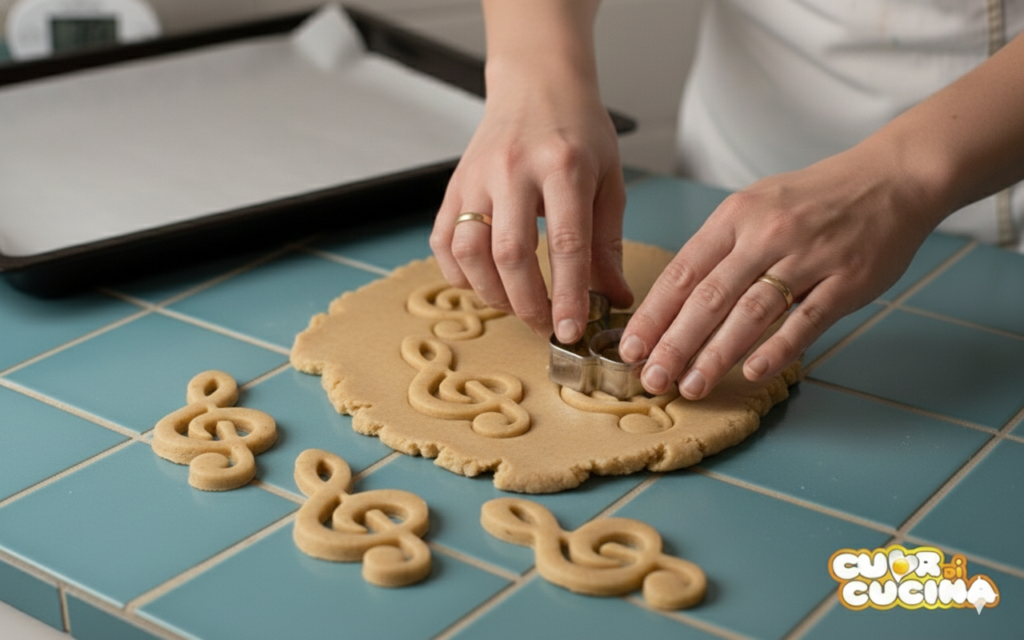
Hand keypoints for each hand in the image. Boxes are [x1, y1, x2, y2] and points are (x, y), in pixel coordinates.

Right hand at [430, 66, 632, 342]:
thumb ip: (608, 243)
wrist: (537, 84)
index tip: (571, 332)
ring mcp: (477, 177)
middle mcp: (514, 170)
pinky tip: (485, 283)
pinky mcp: (454, 185)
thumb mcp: (609, 180)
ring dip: (492, 292)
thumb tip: (614, 299)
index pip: (566, 245)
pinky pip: (443, 241)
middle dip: (528, 304)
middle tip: (545, 327)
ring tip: (517, 306)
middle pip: (510, 254)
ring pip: (469, 251)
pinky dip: (460, 274)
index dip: (567, 296)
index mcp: (563, 167)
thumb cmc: (579, 132)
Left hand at [619, 142, 944, 399]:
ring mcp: (808, 258)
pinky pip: (805, 321)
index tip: (631, 347)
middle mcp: (767, 234)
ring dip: (716, 354)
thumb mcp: (756, 204)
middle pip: (710, 297)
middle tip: (652, 378)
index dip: (655, 314)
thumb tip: (675, 301)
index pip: (684, 271)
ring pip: (751, 313)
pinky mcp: (846, 281)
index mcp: (736, 216)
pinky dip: (777, 349)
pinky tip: (751, 373)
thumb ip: (719, 248)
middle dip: (675, 343)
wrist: (892, 178)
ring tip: (692, 385)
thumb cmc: (815, 198)